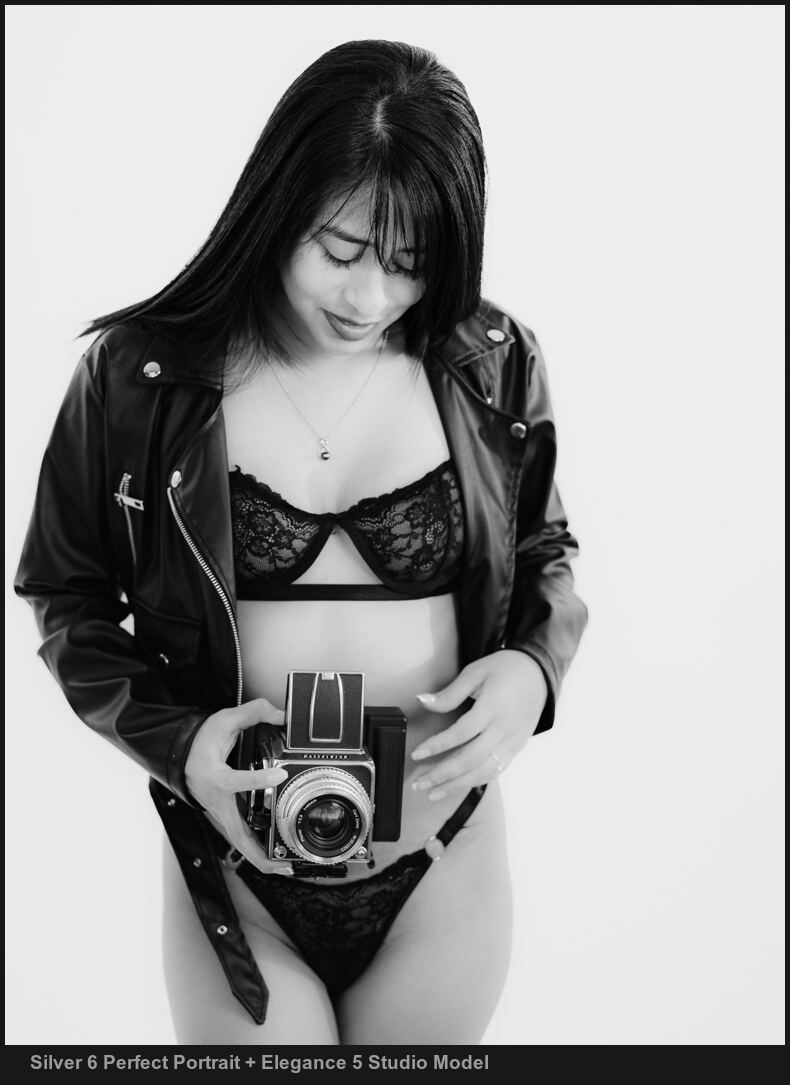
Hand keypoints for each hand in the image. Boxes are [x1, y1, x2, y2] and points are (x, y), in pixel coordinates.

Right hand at [185, 697, 293, 875]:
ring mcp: (219, 813)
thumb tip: (280, 714)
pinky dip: (257, 852)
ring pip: (239, 843)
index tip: (279, 774)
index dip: (257, 780)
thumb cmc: (200, 742)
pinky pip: (241, 839)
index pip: (236, 781)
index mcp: (213, 776)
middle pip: (235, 834)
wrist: (182, 755)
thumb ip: (253, 712)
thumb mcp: (224, 720)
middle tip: (283, 861)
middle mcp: (216, 801)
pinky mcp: (225, 817)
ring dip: (260, 859)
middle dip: (259, 853)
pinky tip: (275, 858)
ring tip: (285, 867)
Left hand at [410, 650, 547, 801]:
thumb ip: (449, 693)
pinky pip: (495, 770)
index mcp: (492, 708)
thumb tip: (422, 701)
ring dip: (456, 785)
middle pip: (470, 760)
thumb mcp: (475, 672)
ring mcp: (512, 742)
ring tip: (433, 793)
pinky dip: (475, 781)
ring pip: (482, 771)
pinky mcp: (516, 748)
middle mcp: (503, 729)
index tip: (417, 754)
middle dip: (442, 775)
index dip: (437, 746)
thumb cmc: (505, 669)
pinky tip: (458, 785)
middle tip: (419, 783)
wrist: (539, 673)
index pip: (460, 734)